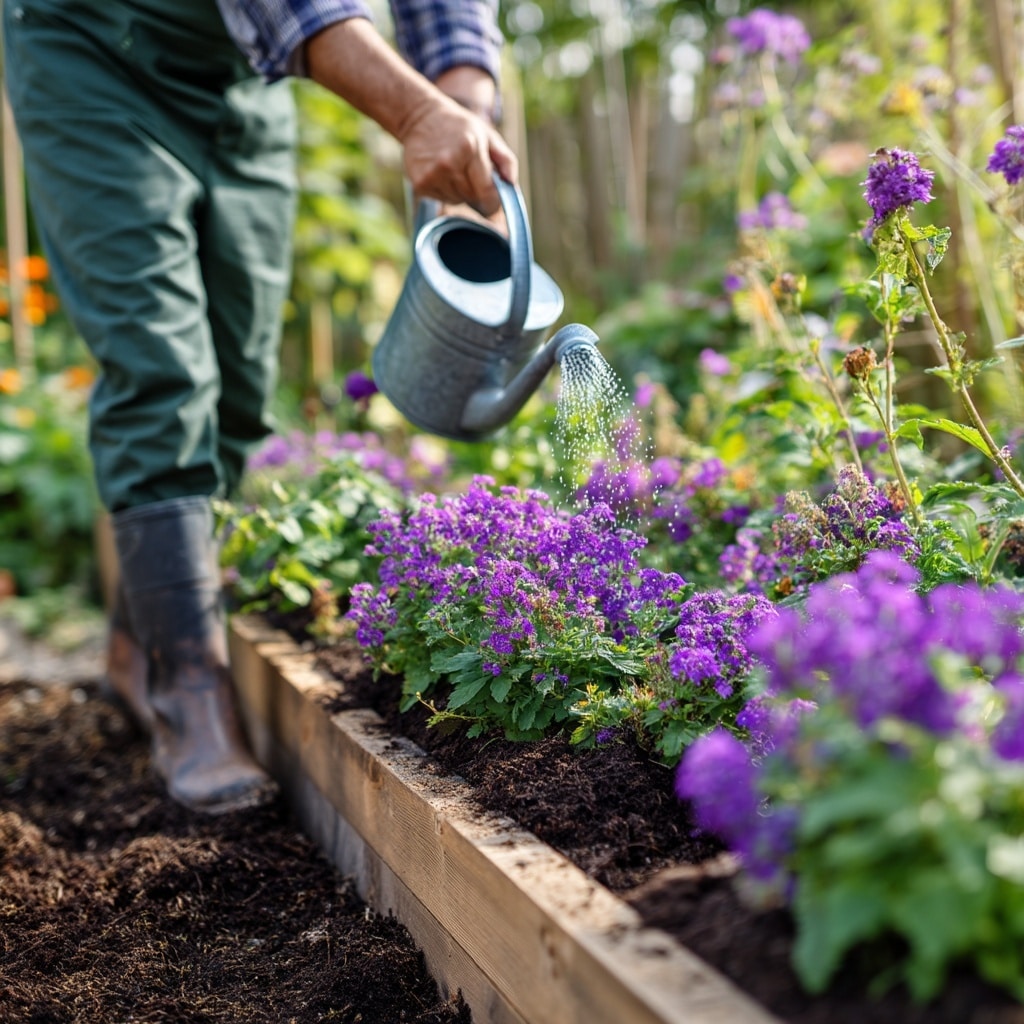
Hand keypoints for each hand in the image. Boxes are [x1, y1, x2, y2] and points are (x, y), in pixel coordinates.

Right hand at [400, 96, 516, 216]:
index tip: (494, 204)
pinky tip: (440, 173)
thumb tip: (511, 184)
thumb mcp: (487, 134)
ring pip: (456, 201)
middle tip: (470, 175)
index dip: (493, 203)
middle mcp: (450, 163)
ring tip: (453, 170)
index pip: (487, 191)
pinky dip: (445, 192)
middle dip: (476, 193)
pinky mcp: (420, 184)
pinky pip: (441, 200)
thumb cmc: (458, 127)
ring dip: (459, 192)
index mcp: (470, 148)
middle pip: (472, 198)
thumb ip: (506, 159)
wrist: (419, 117)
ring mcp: (433, 174)